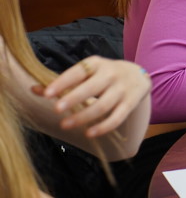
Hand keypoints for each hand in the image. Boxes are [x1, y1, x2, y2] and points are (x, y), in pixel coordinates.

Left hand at [32, 56, 150, 137]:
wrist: (138, 75)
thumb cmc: (104, 75)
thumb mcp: (86, 72)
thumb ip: (62, 82)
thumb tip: (34, 89)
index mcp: (96, 64)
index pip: (78, 72)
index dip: (62, 82)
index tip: (47, 94)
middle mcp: (111, 74)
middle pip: (92, 88)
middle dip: (74, 98)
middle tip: (57, 110)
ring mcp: (122, 89)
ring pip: (103, 105)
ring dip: (84, 116)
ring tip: (65, 125)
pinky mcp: (130, 103)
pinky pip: (117, 117)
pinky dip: (103, 127)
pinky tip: (89, 133)